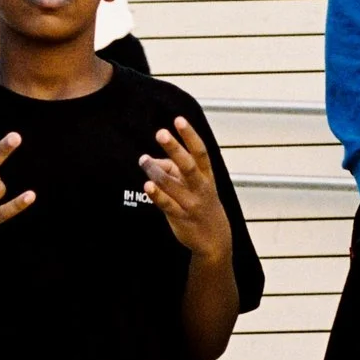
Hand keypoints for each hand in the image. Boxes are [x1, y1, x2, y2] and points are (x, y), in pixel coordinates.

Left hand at [140, 117, 232, 262]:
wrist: (215, 239)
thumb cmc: (201, 204)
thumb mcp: (193, 184)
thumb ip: (171, 169)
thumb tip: (150, 161)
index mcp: (207, 175)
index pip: (200, 152)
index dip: (190, 136)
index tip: (179, 120)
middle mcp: (201, 187)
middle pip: (188, 165)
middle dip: (175, 148)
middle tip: (161, 133)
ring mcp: (191, 203)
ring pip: (173, 184)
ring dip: (156, 171)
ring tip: (143, 160)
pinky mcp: (181, 218)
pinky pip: (167, 204)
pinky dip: (157, 195)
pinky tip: (147, 185)